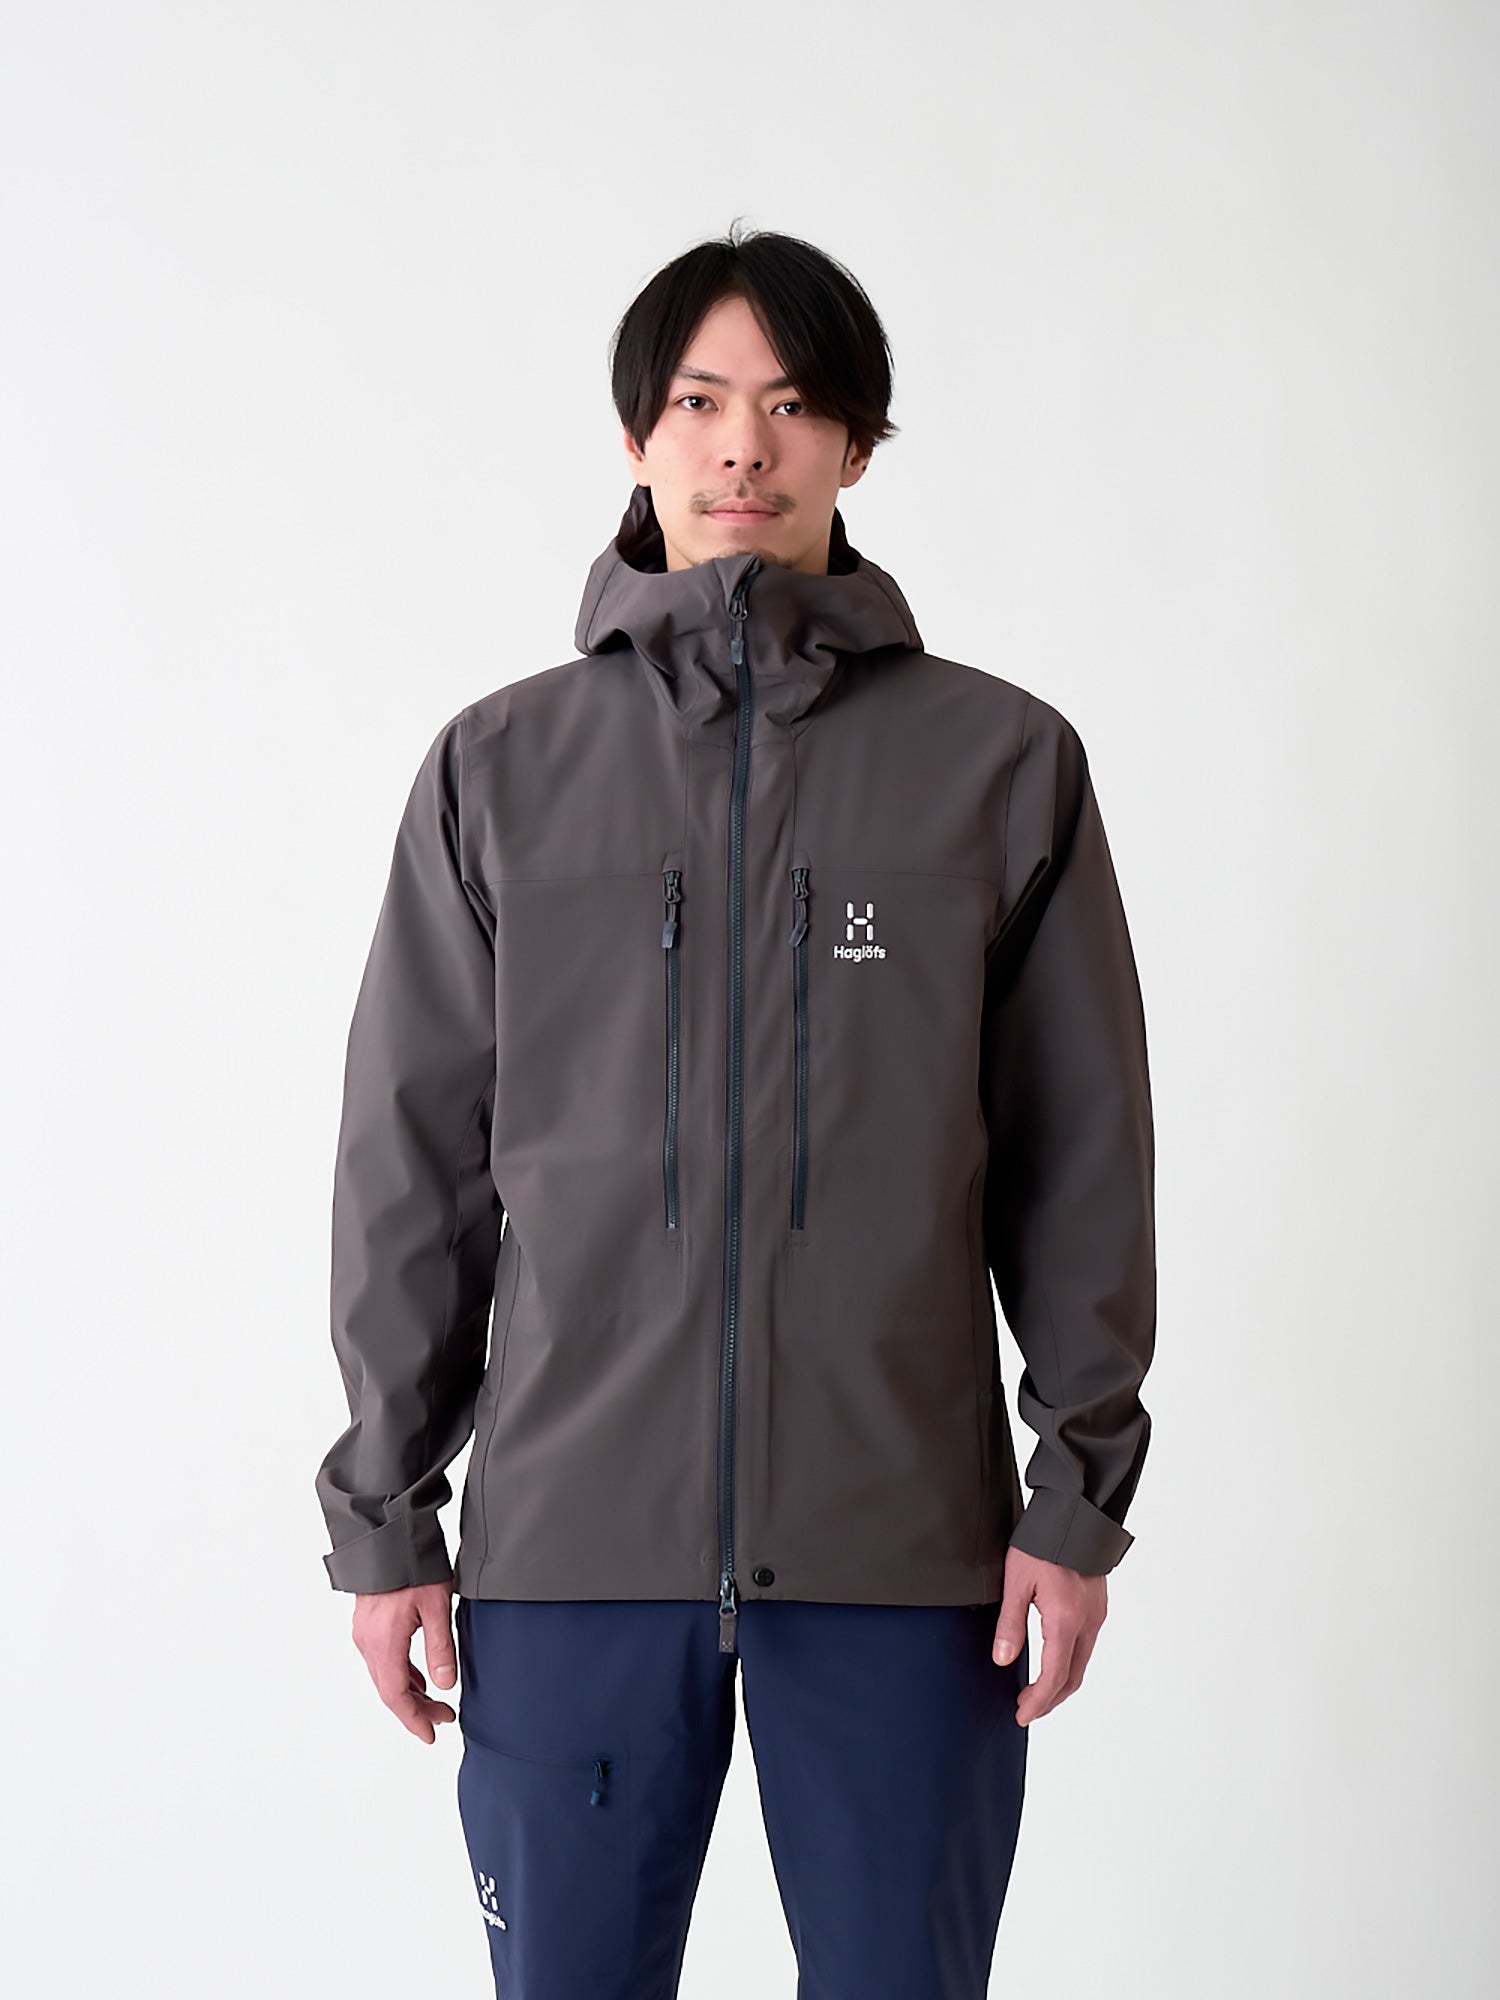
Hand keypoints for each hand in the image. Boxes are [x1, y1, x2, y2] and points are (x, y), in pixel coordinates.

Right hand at [351, 1578, 459, 1741]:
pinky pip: (382, 1660)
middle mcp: (368, 1643)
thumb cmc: (412, 1566)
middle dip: (416, 1709)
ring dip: (409, 1693)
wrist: (388, 1535)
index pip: (396, 1696)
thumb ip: (440, 1647)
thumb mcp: (436, 1606)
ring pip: (385, 1676)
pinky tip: (418, 1676)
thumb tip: (445, 1684)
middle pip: (389, 1690)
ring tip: (436, 1702)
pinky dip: (401, 1674)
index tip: (432, 1734)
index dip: (414, 1719)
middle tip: (444, 1718)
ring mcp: (365, 1633)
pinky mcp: (368, 1624)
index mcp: (384, 1643)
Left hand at [990, 1545, 1106, 1726]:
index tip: (1021, 1715)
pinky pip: (1086, 1646)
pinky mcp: (1098, 1607)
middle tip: (1025, 1708)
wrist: (1074, 1514)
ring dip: (1060, 1682)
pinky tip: (1052, 1660)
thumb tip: (1003, 1660)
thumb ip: (1009, 1624)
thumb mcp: (1016, 1581)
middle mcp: (1087, 1623)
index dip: (1037, 1702)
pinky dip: (1069, 1663)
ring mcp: (1096, 1615)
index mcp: (1066, 1620)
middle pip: (1072, 1678)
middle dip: (1049, 1700)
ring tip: (1035, 1689)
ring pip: (1081, 1663)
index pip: (1054, 1677)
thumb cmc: (1042, 1543)